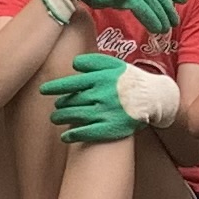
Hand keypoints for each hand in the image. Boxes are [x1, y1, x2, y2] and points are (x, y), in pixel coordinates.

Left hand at [47, 52, 179, 143]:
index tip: (44, 90)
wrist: (155, 98)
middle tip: (55, 106)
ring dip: (61, 118)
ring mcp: (105, 112)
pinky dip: (72, 135)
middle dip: (59, 104)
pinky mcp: (110, 128)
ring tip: (56, 118)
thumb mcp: (116, 64)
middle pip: (71, 101)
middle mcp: (102, 95)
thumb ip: (94, 62)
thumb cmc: (131, 80)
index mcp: (102, 78)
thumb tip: (74, 64)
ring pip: (74, 116)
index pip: (71, 83)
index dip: (55, 87)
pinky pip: (85, 133)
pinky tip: (64, 136)